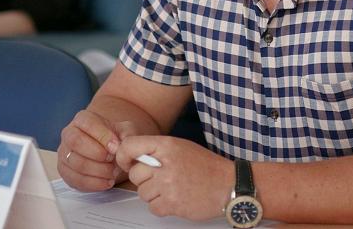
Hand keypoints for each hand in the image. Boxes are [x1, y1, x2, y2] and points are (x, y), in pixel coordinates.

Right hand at [58, 109, 136, 191]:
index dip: (102, 136)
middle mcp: (69, 134)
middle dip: (98, 154)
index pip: (87, 124)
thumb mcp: (125, 131)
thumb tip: (119, 146)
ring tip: (113, 171)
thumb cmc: (115, 139)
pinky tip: (107, 181)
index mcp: (82, 119)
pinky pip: (76, 180)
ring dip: (99, 171)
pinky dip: (94, 183)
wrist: (110, 152)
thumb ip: (126, 135)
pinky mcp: (65, 172)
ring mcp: (64, 154)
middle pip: (76, 142)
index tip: (115, 147)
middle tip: (113, 159)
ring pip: (76, 163)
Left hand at [116, 136, 232, 220]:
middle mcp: (166, 164)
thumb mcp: (181, 147)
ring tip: (172, 189)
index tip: (126, 162)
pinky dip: (161, 206)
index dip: (123, 156)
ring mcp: (168, 185)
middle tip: (161, 178)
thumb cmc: (206, 166)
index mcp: (167, 146)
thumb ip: (157, 150)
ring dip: (154, 194)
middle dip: (144, 179)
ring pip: (142, 193)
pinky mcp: (172, 204)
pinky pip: (152, 208)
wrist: (229, 184)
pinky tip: (175, 199)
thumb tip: (133, 157)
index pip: (130, 146)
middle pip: (135, 174)